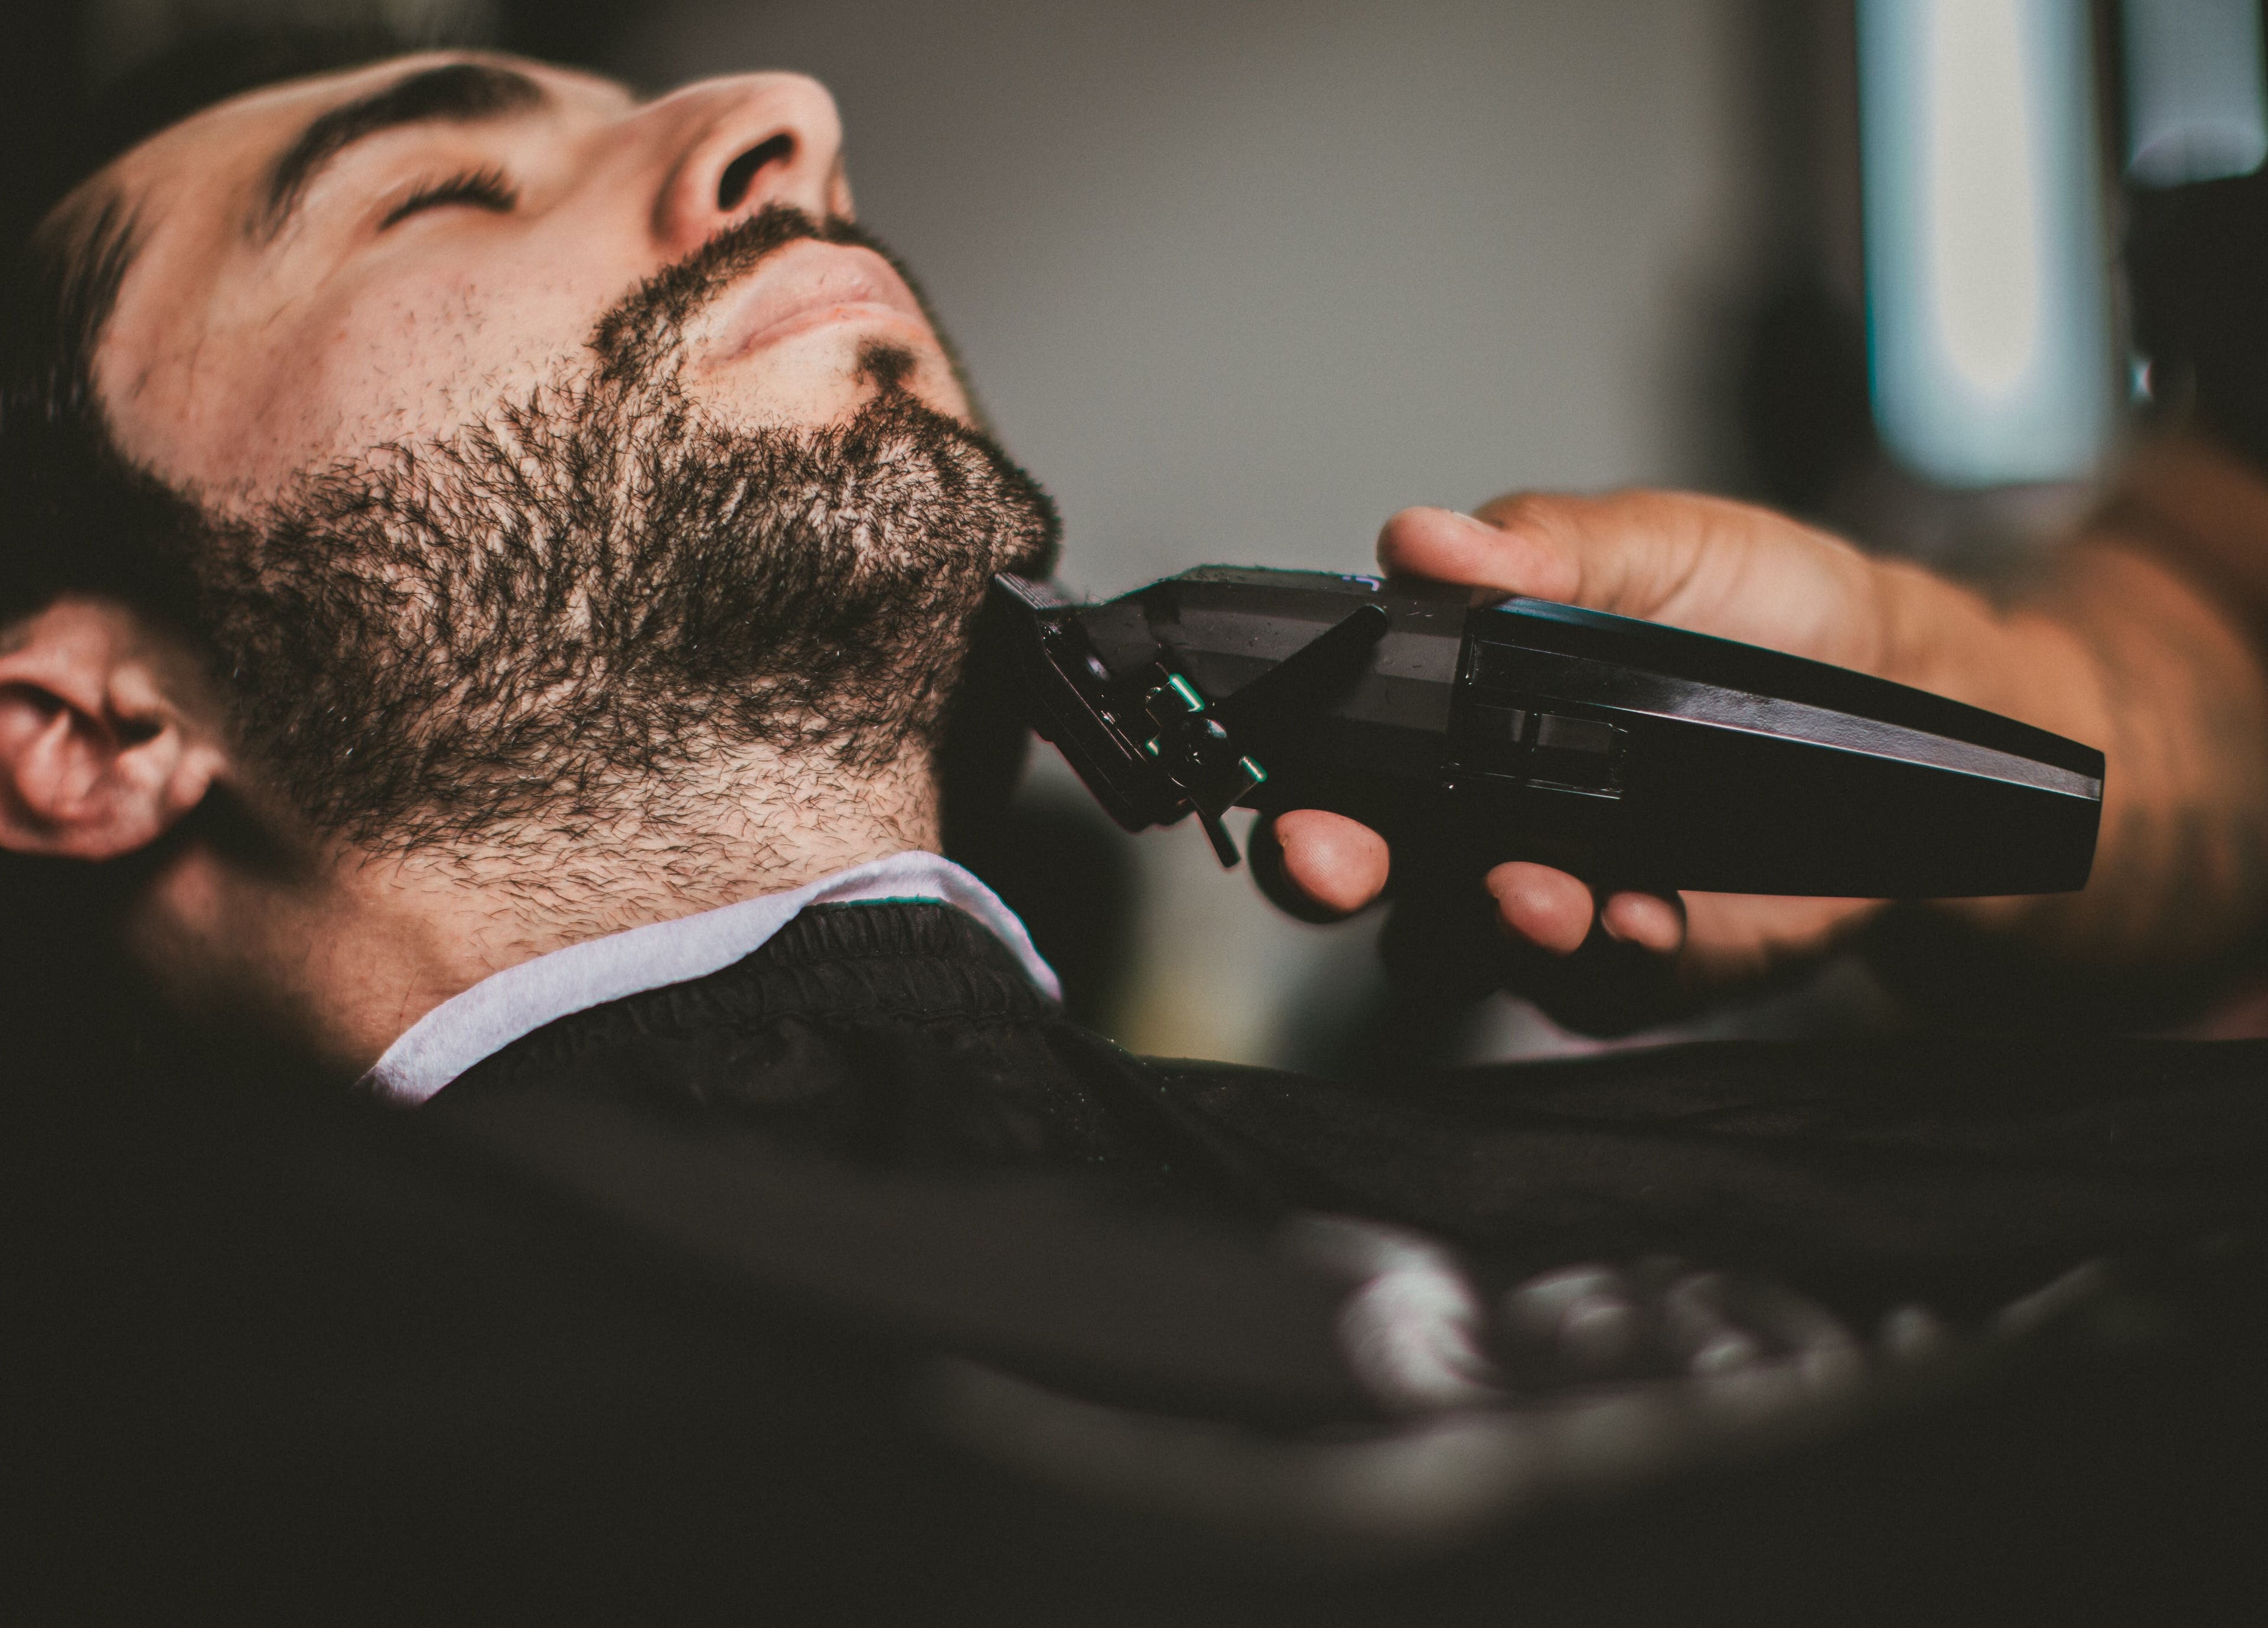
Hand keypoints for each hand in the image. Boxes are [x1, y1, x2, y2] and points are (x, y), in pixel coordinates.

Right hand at [1266, 491, 1902, 1004]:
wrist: (1912, 696)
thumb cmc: (1772, 608)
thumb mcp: (1659, 546)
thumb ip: (1544, 551)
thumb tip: (1424, 540)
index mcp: (1455, 710)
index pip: (1334, 758)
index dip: (1292, 785)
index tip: (1291, 798)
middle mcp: (1479, 814)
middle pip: (1363, 872)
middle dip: (1334, 875)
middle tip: (1340, 864)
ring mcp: (1550, 895)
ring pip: (1459, 948)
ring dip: (1483, 927)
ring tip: (1542, 892)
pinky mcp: (1636, 963)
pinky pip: (1590, 991)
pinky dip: (1608, 963)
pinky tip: (1646, 918)